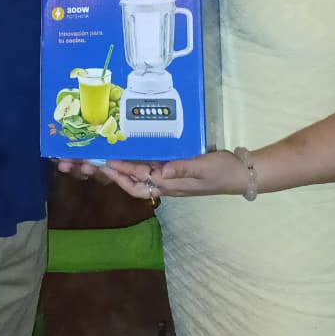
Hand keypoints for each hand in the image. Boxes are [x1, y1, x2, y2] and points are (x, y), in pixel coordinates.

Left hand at [63, 152, 250, 200]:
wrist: (240, 174)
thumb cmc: (221, 171)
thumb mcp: (202, 168)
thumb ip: (180, 169)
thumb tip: (158, 172)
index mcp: (169, 184)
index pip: (138, 181)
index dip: (120, 173)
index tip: (104, 163)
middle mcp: (165, 182)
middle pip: (132, 182)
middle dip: (113, 174)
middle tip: (93, 162)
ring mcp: (169, 177)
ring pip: (138, 175)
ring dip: (121, 168)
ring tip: (103, 157)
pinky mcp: (174, 169)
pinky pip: (150, 167)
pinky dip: (136, 161)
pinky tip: (129, 150)